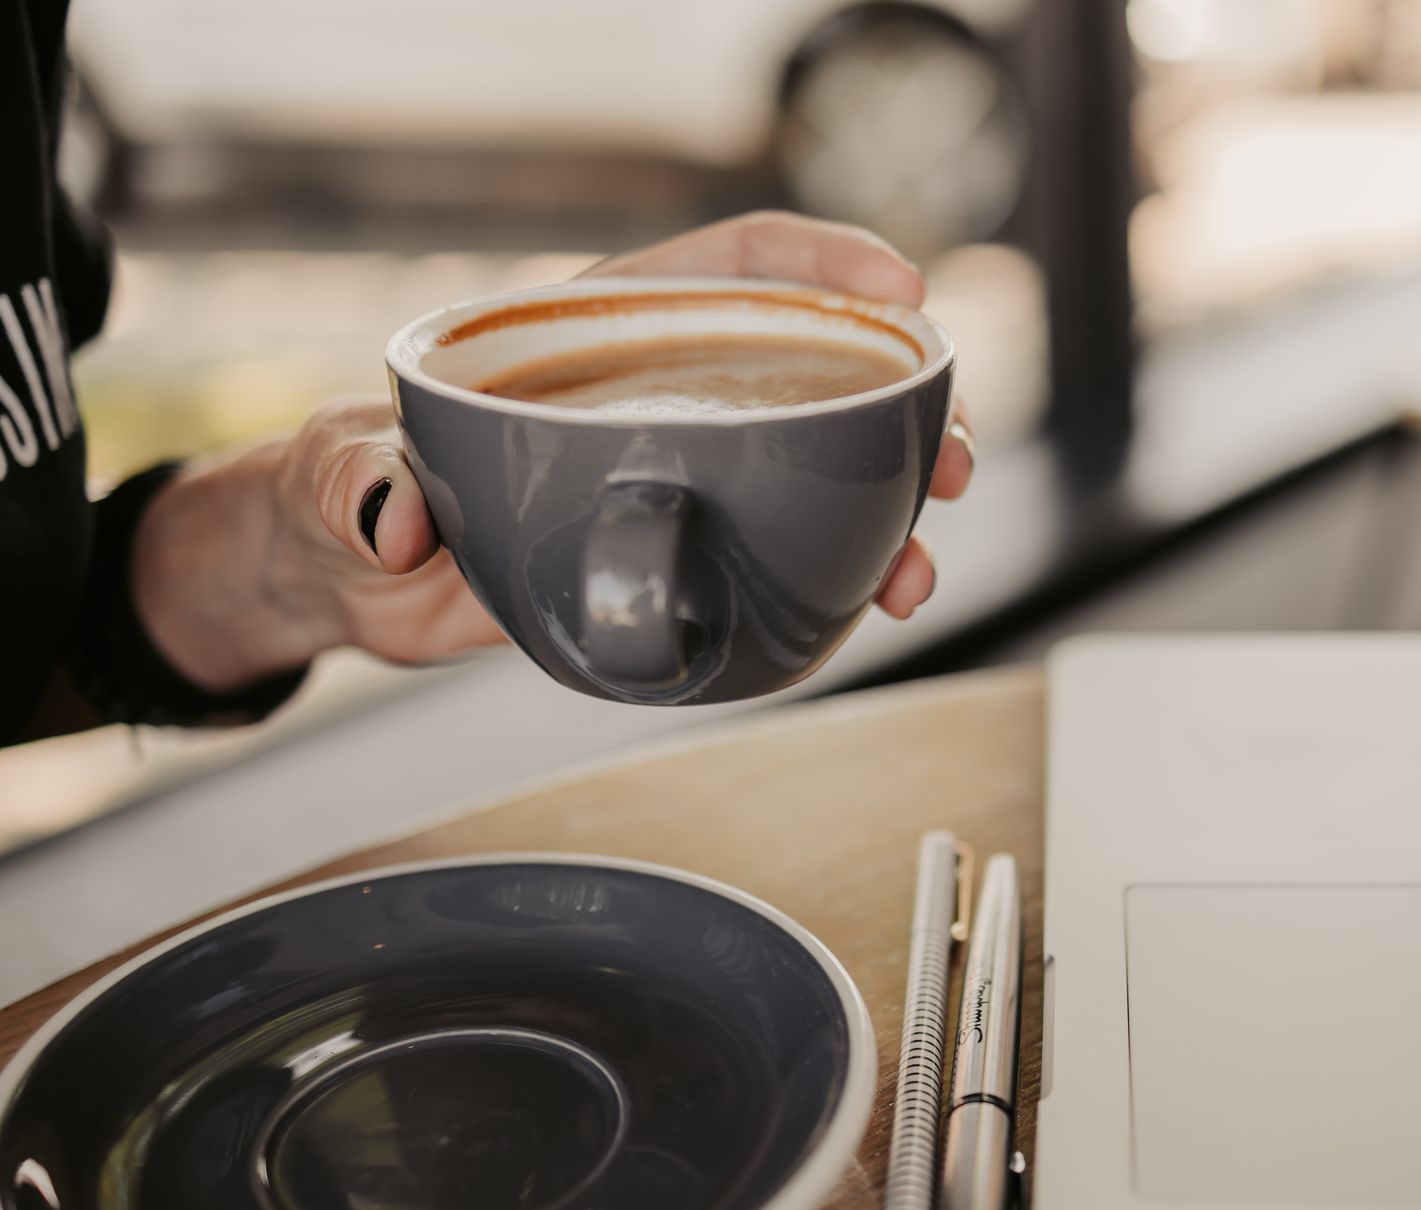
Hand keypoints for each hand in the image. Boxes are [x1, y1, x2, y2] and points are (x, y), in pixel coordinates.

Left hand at [133, 212, 969, 694]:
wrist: (345, 578)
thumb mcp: (339, 472)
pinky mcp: (676, 554)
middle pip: (811, 370)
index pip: (734, 265)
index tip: (901, 292)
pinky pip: (778, 552)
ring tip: (919, 562)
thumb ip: (356, 480)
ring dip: (887, 509)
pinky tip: (868, 602)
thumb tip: (394, 516)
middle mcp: (660, 394)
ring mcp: (679, 476)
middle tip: (949, 457)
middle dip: (898, 405)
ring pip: (815, 472)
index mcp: (599, 333)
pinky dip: (835, 576)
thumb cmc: (343, 488)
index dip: (824, 263)